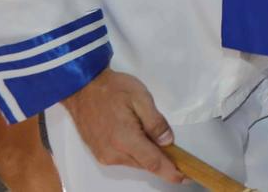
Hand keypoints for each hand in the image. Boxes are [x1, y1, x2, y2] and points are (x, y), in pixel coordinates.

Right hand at [61, 69, 183, 183]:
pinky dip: (136, 152)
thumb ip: (156, 122)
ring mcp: (104, 155)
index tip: (184, 177)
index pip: (153, 162)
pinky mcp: (99, 153)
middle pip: (145, 164)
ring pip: (135, 162)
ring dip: (148, 155)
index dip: (170, 172)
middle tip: (176, 152)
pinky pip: (124, 158)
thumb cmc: (113, 89)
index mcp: (125, 139)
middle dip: (162, 161)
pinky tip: (138, 136)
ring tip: (154, 136)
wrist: (83, 88)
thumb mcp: (141, 98)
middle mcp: (113, 153)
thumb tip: (168, 141)